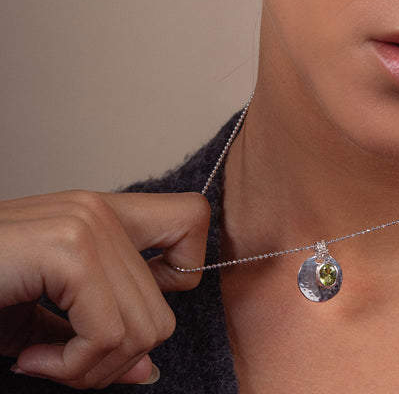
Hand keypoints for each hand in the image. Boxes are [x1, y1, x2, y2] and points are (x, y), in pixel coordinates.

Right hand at [0, 190, 209, 387]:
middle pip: (165, 308)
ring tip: (41, 360)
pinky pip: (108, 333)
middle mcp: (100, 208)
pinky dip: (70, 369)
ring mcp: (87, 223)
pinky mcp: (68, 249)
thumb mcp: (44, 317)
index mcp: (103, 214)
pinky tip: (27, 360)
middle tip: (61, 363)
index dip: (178, 275)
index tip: (121, 313)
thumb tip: (147, 369)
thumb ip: (99, 333)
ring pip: (144, 328)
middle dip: (115, 359)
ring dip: (90, 369)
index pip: (191, 220)